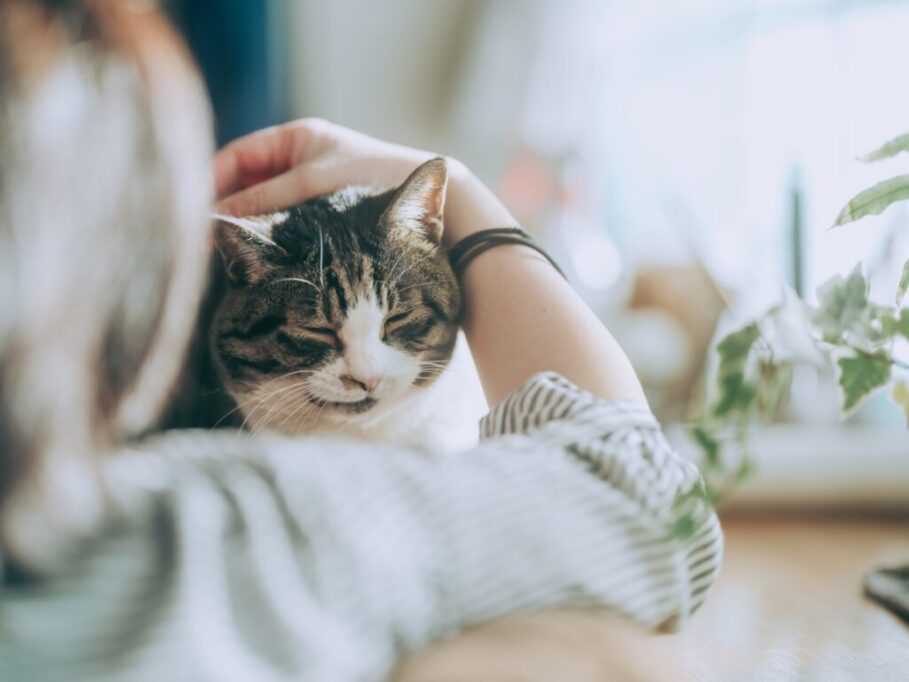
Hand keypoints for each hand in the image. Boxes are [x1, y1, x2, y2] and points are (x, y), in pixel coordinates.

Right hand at [213, 118, 515, 245]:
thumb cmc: (371, 180)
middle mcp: (300, 160)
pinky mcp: (323, 215)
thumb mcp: (311, 186)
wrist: (426, 202)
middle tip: (206, 242)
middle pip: (247, 183)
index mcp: (296, 138)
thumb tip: (215, 219)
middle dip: (226, 209)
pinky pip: (285, 223)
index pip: (237, 155)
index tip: (193, 213)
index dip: (210, 181)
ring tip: (228, 254)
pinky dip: (270, 237)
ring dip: (248, 227)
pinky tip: (260, 257)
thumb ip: (263, 199)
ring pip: (265, 207)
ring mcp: (311, 189)